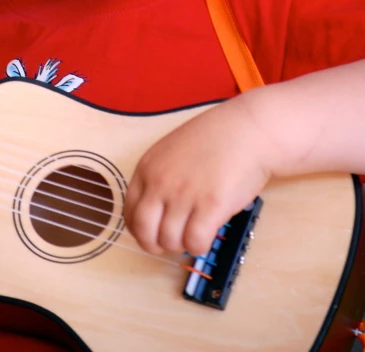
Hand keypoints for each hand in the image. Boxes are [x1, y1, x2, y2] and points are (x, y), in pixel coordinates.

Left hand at [124, 94, 273, 255]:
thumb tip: (154, 213)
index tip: (153, 233)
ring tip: (194, 232)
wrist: (246, 130)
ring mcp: (184, 195)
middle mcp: (160, 182)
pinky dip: (200, 246)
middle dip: (156, 245)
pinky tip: (208, 234)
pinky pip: (195, 242)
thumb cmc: (214, 139)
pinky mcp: (210, 206)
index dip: (141, 230)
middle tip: (171, 242)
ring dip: (182, 244)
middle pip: (144, 232)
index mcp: (148, 168)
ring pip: (170, 241)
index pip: (130, 213)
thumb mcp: (171, 151)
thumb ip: (157, 178)